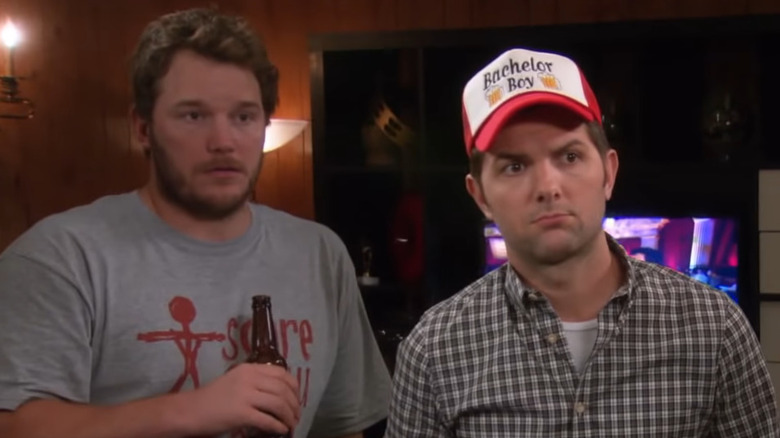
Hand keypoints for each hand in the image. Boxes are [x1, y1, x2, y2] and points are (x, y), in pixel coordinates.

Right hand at [184, 363, 300, 435]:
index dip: (294, 388)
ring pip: (279, 404)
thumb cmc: (213, 398)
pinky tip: (280, 430)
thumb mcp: (236, 381)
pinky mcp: (241, 413)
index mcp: (249, 368)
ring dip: (289, 416)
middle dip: (294, 404)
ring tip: (290, 424)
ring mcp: (245, 395)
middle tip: (296, 415)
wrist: (190, 411)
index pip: (282, 374)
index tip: (296, 398)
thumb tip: (280, 393)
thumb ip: (255, 381)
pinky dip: (278, 426)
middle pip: (283, 390)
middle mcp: (249, 378)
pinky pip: (268, 420)